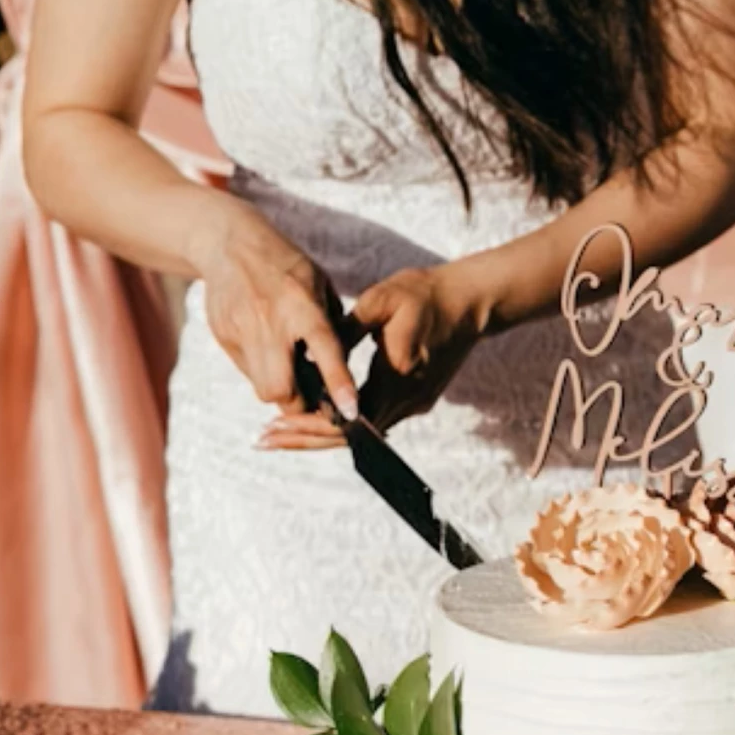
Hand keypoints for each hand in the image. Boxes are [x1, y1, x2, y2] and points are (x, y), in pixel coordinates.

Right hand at [190, 204, 361, 437]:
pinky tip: (267, 347)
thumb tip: (338, 374)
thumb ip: (331, 327)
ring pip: (262, 388)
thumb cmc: (286, 266)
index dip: (338, 384)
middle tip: (311, 395)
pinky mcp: (223, 336)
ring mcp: (241, 331)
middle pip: (281, 390)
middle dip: (299, 403)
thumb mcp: (318, 285)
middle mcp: (270, 321)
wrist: (228, 242)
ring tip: (290, 367)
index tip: (349, 412)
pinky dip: (262, 370)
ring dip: (281, 389)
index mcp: (302, 305)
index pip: (325, 350)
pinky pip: (247, 372)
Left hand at [261, 265, 493, 448]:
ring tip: (280, 433)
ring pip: (361, 434)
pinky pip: (374, 420)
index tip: (275, 425)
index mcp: (396, 375)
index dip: (308, 425)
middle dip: (305, 439)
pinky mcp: (416, 398)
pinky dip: (342, 424)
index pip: (346, 418)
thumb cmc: (425, 294)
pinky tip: (316, 417)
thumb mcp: (379, 302)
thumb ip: (344, 330)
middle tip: (264, 440)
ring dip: (320, 435)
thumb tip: (310, 354)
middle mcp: (407, 399)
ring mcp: (414, 403)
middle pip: (350, 437)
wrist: (470, 301)